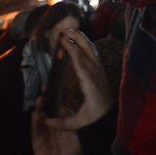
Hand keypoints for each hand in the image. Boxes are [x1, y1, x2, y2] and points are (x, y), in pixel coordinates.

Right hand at [31, 29, 111, 154]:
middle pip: (88, 51)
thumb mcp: (78, 123)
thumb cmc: (93, 118)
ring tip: (68, 31)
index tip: (63, 41)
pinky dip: (83, 44)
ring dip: (81, 39)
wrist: (109, 115)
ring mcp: (99, 70)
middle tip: (64, 30)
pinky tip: (75, 40)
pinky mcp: (99, 69)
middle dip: (77, 38)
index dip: (72, 51)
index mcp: (90, 84)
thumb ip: (62, 124)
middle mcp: (96, 74)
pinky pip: (92, 53)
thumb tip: (46, 122)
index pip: (81, 64)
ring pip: (91, 49)